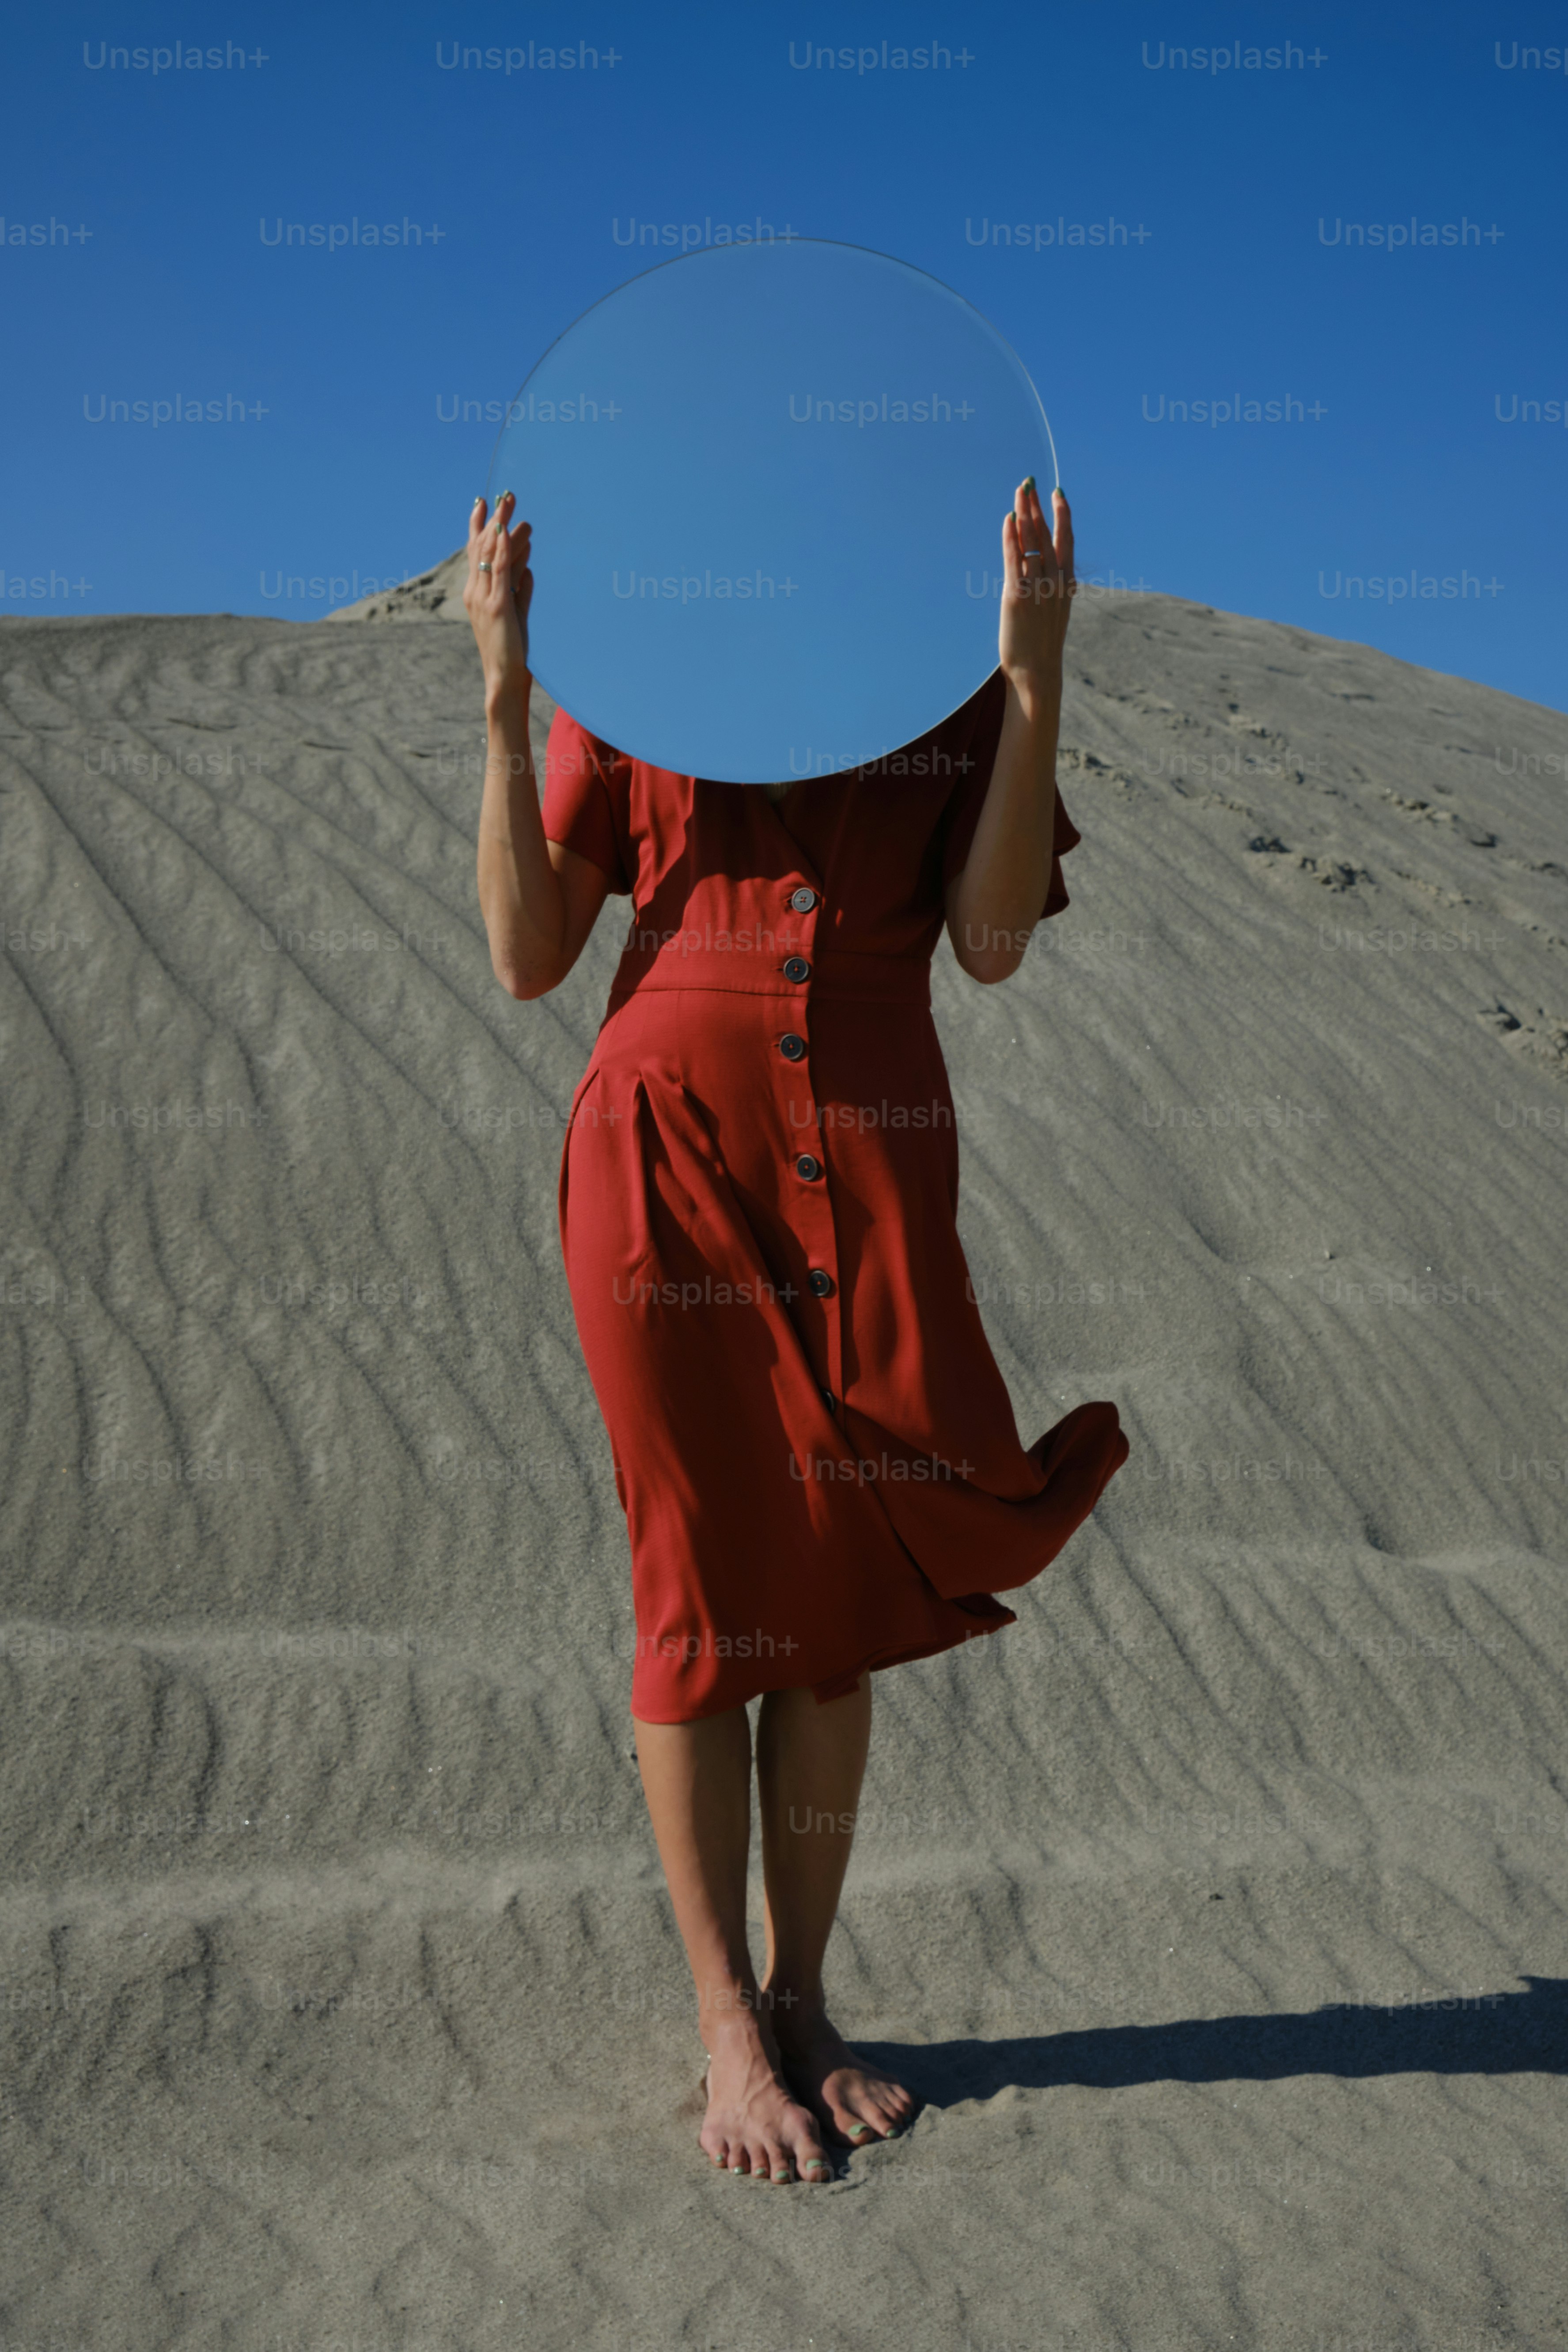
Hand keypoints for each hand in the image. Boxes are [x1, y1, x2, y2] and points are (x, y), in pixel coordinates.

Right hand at [463, 491, 531, 688]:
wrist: (503, 678)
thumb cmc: (511, 650)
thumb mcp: (517, 614)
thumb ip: (521, 590)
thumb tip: (527, 567)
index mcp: (477, 593)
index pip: (475, 552)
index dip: (480, 526)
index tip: (484, 503)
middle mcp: (474, 591)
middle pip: (481, 545)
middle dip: (492, 517)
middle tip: (504, 493)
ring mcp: (483, 598)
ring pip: (490, 553)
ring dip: (501, 524)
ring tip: (511, 501)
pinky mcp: (497, 606)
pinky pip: (498, 570)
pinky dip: (502, 547)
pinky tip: (506, 528)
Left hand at [998, 478, 1073, 695]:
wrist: (1038, 671)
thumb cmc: (1042, 644)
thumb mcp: (1053, 611)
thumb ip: (1051, 587)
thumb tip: (1041, 570)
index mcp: (1066, 583)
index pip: (1067, 540)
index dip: (1062, 514)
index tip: (1057, 492)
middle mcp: (1055, 581)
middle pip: (1047, 534)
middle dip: (1038, 506)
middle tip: (1030, 482)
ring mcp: (1037, 587)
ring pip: (1032, 542)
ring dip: (1025, 513)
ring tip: (1019, 491)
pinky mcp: (1017, 595)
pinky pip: (1014, 559)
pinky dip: (1011, 538)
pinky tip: (1008, 519)